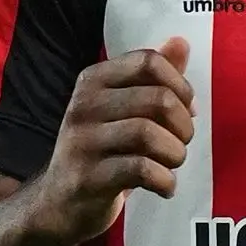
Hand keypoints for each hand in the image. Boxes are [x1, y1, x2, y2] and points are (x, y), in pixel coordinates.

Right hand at [31, 37, 194, 245]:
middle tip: (180, 143)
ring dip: (175, 153)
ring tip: (171, 164)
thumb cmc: (101, 150)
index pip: (148, 62)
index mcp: (93, 80)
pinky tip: (165, 187)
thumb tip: (180, 41)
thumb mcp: (124, 109)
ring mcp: (83, 142)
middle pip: (158, 99)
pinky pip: (142, 170)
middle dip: (183, 125)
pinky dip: (165, 181)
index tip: (187, 109)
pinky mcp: (88, 177)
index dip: (180, 85)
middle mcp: (84, 105)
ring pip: (150, 134)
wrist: (58, 203)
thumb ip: (154, 77)